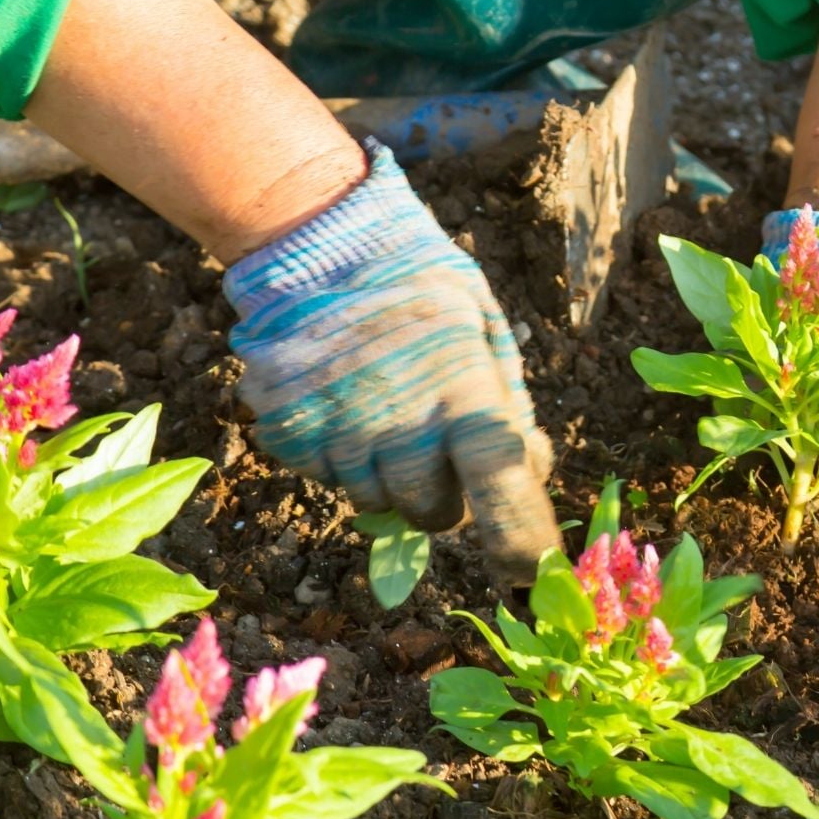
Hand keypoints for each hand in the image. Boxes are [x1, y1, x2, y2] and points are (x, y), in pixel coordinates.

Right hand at [224, 142, 560, 581]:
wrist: (318, 239)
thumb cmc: (420, 287)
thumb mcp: (485, 328)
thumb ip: (509, 403)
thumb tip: (532, 469)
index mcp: (463, 391)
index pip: (502, 487)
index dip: (520, 541)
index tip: (531, 578)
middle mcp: (399, 422)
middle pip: (433, 514)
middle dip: (444, 497)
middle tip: (436, 446)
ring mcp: (336, 429)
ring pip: (374, 502)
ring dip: (386, 476)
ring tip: (382, 407)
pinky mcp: (286, 429)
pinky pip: (322, 474)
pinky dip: (336, 454)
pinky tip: (341, 399)